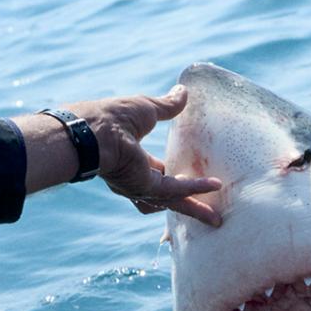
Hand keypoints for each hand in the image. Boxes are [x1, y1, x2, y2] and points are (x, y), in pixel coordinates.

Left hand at [15, 87, 221, 225]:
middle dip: (189, 205)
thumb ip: (167, 105)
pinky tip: (215, 185)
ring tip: (216, 219)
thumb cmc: (112, 116)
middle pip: (168, 197)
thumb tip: (183, 91)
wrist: (94, 129)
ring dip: (195, 209)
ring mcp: (140, 186)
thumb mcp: (146, 109)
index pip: (158, 174)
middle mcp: (135, 179)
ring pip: (174, 202)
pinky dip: (196, 189)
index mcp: (132, 160)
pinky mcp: (145, 187)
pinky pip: (176, 191)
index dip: (174, 176)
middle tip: (210, 213)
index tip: (191, 175)